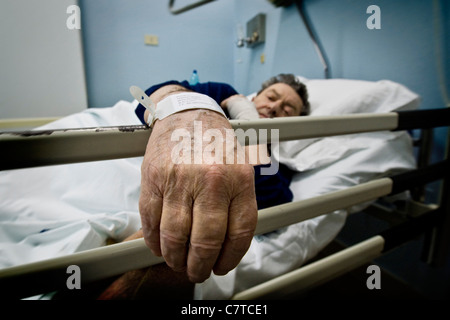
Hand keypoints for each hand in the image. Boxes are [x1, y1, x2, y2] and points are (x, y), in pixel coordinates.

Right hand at [139, 95, 257, 282]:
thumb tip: (227, 248)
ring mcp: (179, 179)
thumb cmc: (216, 144)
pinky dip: (154, 242)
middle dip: (200, 266)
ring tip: (178, 264)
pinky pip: (151, 220)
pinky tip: (160, 248)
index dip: (230, 258)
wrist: (187, 113)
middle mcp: (211, 180)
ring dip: (175, 259)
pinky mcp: (153, 178)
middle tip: (197, 272)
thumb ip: (238, 203)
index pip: (239, 232)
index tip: (221, 267)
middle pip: (206, 240)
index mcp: (239, 178)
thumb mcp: (241, 167)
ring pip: (175, 236)